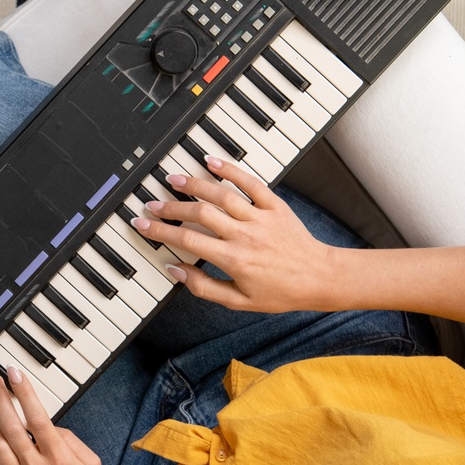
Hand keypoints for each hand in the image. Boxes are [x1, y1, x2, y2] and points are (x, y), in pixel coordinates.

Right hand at [130, 161, 341, 313]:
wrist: (320, 278)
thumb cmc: (281, 292)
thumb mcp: (239, 301)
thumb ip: (204, 287)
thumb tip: (176, 270)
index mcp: (234, 259)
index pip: (188, 241)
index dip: (161, 232)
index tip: (143, 225)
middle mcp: (245, 235)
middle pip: (200, 213)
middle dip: (171, 207)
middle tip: (153, 204)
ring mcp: (260, 217)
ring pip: (221, 195)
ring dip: (194, 185)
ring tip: (173, 180)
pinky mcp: (275, 206)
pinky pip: (250, 183)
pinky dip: (231, 170)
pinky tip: (212, 162)